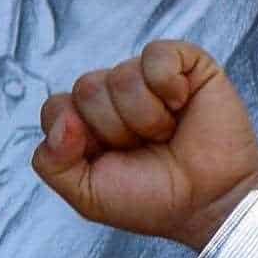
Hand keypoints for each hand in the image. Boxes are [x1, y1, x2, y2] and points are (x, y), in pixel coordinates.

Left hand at [33, 39, 257, 249]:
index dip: (78, 136)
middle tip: (143, 148)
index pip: (56, 107)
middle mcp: (114, 97)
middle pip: (86, 88)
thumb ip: (51, 163)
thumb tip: (63, 121)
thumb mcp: (85, 195)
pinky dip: (168, 85)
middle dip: (114, 129)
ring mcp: (148, 79)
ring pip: (121, 76)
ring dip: (145, 117)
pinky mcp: (186, 65)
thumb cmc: (153, 199)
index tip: (107, 158)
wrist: (207, 203)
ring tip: (166, 133)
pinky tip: (181, 105)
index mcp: (86, 124)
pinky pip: (157, 55)